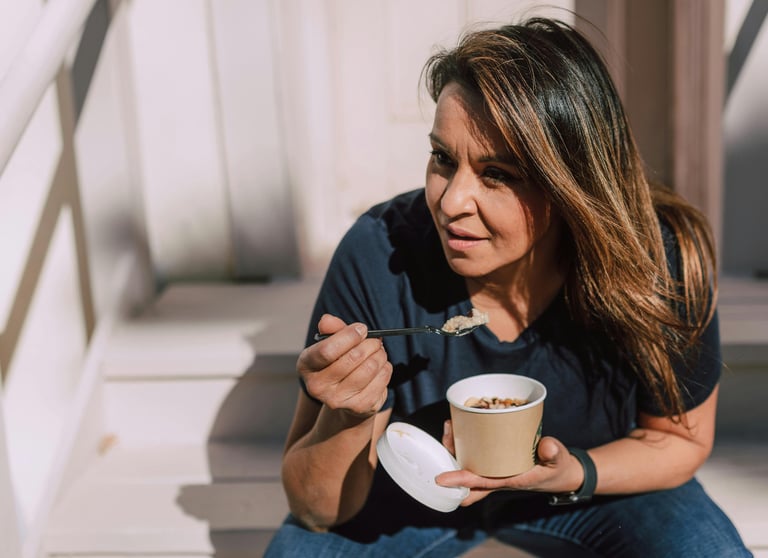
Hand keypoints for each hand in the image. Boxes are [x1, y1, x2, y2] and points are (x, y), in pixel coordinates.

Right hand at [298, 314, 392, 416]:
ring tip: (378, 352)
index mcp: (306, 365)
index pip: (327, 350)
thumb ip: (331, 329)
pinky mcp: (359, 407)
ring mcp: (338, 400)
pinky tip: (380, 367)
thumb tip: (327, 320)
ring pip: (370, 367)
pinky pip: (382, 379)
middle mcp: (317, 387)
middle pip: (354, 357)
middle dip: (370, 343)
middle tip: (374, 340)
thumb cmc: (337, 362)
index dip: (349, 336)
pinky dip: (385, 368)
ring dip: (380, 355)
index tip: (361, 329)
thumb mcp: (331, 343)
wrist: (344, 397)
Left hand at [435, 420, 584, 505]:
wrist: (559, 474)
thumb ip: (554, 453)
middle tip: (448, 435)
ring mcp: (494, 471)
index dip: (460, 480)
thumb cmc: (556, 468)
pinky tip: (461, 427)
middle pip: (465, 478)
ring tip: (451, 426)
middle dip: (450, 463)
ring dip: (454, 450)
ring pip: (466, 465)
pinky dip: (464, 445)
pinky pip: (473, 457)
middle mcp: (496, 478)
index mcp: (509, 481)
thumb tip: (547, 446)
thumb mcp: (559, 460)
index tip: (441, 479)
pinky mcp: (495, 462)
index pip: (480, 483)